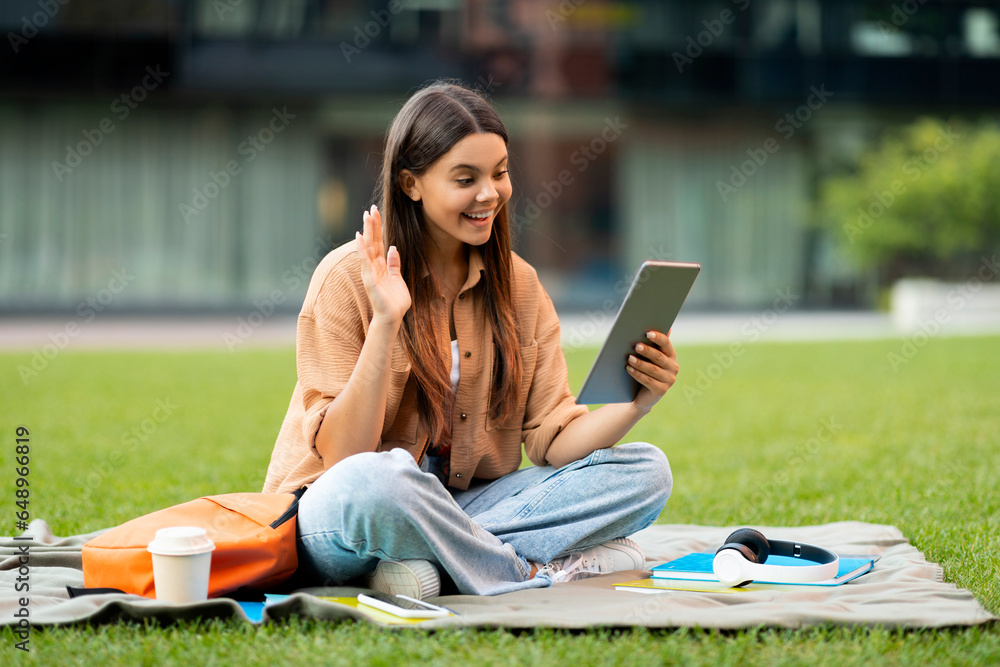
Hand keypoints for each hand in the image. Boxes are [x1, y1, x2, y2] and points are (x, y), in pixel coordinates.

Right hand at [356, 205, 410, 323]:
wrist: (393, 317)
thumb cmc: (395, 301)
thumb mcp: (398, 278)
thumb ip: (394, 264)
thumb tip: (393, 248)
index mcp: (381, 265)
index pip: (379, 242)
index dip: (378, 228)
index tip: (376, 213)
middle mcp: (374, 266)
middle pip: (373, 241)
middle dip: (372, 225)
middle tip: (371, 208)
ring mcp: (370, 272)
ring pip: (368, 248)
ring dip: (367, 232)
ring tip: (366, 216)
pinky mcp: (369, 279)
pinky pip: (365, 261)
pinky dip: (362, 249)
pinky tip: (359, 237)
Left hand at [626, 329, 678, 412]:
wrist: (641, 394)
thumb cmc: (643, 370)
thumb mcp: (647, 357)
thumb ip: (650, 343)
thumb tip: (653, 327)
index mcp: (670, 355)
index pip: (666, 344)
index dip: (658, 338)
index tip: (647, 333)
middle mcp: (673, 367)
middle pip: (659, 357)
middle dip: (647, 351)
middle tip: (636, 345)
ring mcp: (669, 380)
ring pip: (653, 370)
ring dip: (640, 363)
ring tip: (629, 358)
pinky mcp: (661, 390)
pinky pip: (648, 381)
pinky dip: (637, 374)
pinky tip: (628, 369)